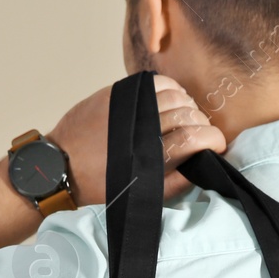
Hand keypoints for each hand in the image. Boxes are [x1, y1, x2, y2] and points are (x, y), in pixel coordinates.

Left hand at [46, 74, 225, 204]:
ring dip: (187, 105)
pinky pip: (155, 82)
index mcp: (149, 157)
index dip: (214, 139)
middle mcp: (141, 127)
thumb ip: (176, 182)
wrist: (60, 167)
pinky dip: (170, 89)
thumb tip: (204, 166)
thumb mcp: (141, 194)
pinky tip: (169, 101)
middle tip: (200, 134)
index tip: (218, 144)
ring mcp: (129, 106)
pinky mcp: (117, 93)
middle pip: (188, 114)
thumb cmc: (100, 185)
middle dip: (202, 124)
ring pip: (175, 95)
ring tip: (185, 118)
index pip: (196, 137)